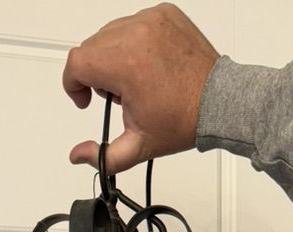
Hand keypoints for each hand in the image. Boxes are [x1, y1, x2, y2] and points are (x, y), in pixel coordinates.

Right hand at [63, 3, 217, 173]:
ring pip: (110, 34)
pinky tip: (147, 64)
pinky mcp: (164, 14)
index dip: (73, 84)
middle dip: (95, 73)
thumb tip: (78, 155)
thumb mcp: (138, 146)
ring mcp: (151, 21)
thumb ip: (102, 156)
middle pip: (91, 48)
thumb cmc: (184, 119)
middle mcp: (137, 35)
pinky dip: (133, 43)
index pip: (77, 63)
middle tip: (118, 96)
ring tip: (135, 80)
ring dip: (112, 57)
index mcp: (126, 65)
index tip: (86, 99)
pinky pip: (133, 24)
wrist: (219, 102)